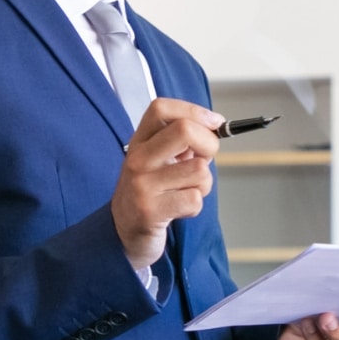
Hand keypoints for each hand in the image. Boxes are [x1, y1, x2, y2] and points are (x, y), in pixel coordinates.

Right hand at [110, 98, 223, 269]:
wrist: (123, 231)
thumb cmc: (151, 192)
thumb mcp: (159, 160)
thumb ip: (182, 142)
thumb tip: (215, 126)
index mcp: (140, 141)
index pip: (162, 108)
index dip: (194, 110)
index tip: (214, 122)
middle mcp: (138, 159)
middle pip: (184, 130)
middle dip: (209, 144)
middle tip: (204, 159)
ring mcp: (142, 185)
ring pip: (199, 170)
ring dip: (203, 184)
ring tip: (186, 190)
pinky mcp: (150, 211)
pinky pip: (194, 199)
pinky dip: (195, 207)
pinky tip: (180, 209)